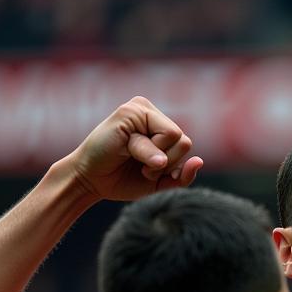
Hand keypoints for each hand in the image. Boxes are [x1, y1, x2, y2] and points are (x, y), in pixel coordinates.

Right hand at [64, 96, 203, 201]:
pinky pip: (163, 136)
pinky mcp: (131, 111)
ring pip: (177, 137)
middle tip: (140, 165)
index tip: (147, 170)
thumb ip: (182, 176)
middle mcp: (152, 114)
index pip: (185, 146)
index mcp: (160, 126)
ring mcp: (141, 108)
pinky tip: (126, 151)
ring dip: (157, 159)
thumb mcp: (160, 184)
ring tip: (133, 158)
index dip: (171, 166)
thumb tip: (199, 161)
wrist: (92, 181)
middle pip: (184, 142)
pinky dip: (148, 153)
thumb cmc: (123, 180)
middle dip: (166, 163)